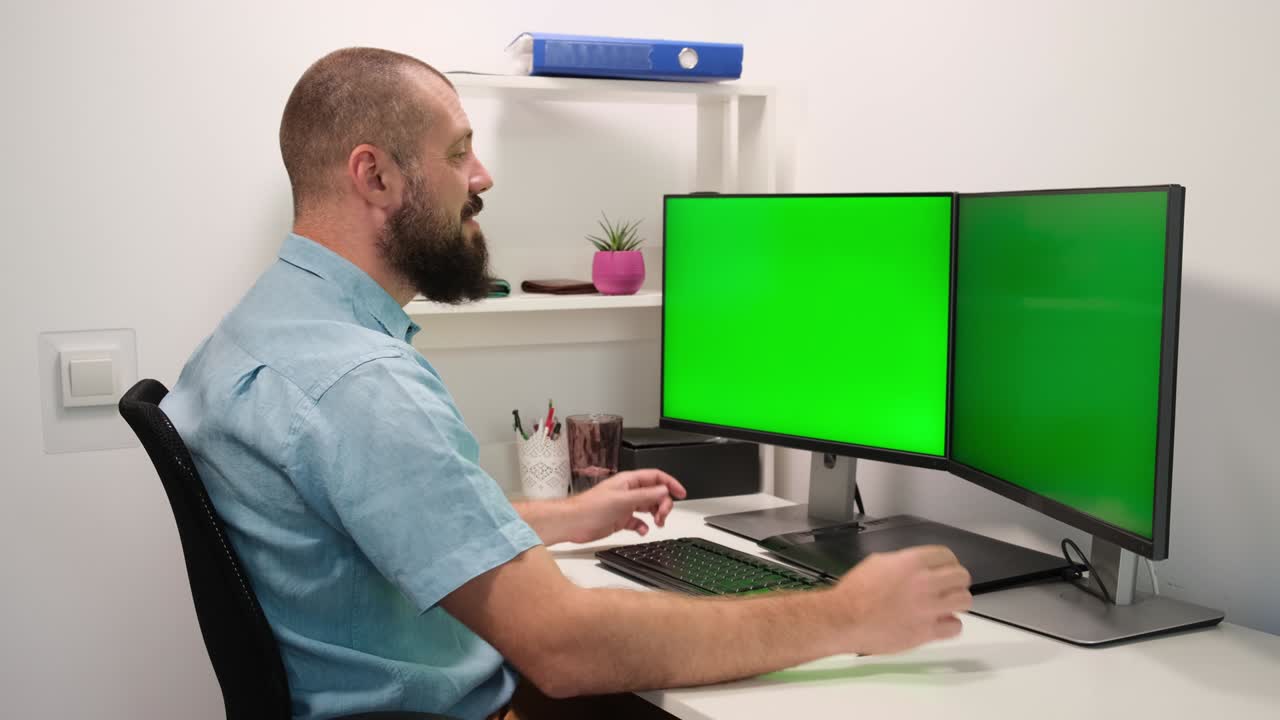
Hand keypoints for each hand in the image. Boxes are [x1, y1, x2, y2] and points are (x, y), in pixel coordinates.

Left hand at [562, 469, 687, 543]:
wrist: (573, 523)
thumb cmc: (590, 508)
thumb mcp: (622, 500)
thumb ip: (645, 495)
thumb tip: (664, 490)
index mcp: (629, 481)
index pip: (656, 477)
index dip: (670, 483)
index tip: (681, 493)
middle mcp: (628, 492)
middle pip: (655, 493)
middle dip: (663, 503)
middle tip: (663, 515)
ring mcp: (625, 506)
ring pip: (648, 507)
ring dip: (656, 514)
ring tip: (657, 523)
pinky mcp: (621, 519)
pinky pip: (638, 521)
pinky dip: (644, 526)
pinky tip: (643, 529)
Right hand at [831, 545, 972, 654]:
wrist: (844, 619)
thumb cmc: (855, 592)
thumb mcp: (876, 562)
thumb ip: (902, 562)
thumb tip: (913, 568)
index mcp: (912, 562)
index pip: (947, 556)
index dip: (947, 563)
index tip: (944, 569)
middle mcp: (924, 582)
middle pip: (961, 576)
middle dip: (955, 581)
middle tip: (947, 588)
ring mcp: (928, 608)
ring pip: (964, 600)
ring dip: (956, 602)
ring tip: (945, 605)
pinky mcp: (926, 631)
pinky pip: (955, 627)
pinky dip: (950, 625)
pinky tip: (939, 623)